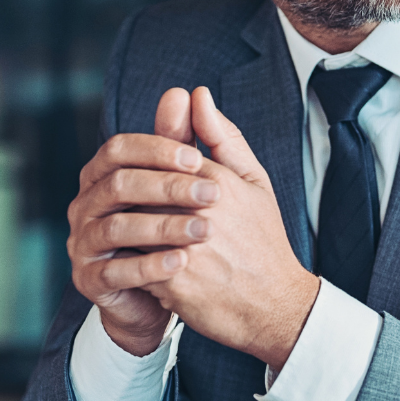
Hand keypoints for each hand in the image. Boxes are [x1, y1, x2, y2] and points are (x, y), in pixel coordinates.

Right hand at [66, 88, 218, 353]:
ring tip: (204, 230)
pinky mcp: (89, 280)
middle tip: (211, 194)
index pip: (119, 148)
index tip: (197, 158)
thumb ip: (187, 140)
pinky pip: (116, 271)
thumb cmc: (176, 231)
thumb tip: (190, 91)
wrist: (162, 295)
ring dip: (162, 226)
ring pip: (116, 227)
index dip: (156, 149)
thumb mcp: (188, 184)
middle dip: (166, 187)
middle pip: (118, 184)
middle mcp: (85, 204)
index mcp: (103, 174)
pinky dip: (150, 265)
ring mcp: (83, 242)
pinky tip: (183, 262)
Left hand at [140, 87, 319, 367]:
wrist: (275, 307)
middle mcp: (200, 212)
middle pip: (139, 191)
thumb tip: (196, 93)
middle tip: (129, 210)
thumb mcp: (253, 181)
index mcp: (217, 182)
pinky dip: (130, 263)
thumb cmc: (263, 240)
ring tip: (128, 235)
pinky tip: (136, 264)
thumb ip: (222, 137)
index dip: (145, 167)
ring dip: (124, 230)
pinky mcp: (172, 284)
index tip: (142, 179)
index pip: (160, 157)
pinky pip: (133, 265)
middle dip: (129, 199)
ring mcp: (185, 249)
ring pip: (131, 227)